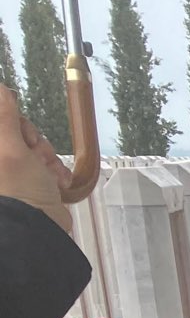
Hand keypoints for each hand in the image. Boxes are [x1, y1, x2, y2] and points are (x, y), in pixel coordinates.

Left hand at [0, 86, 71, 233]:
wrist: (38, 229)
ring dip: (48, 158)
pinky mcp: (30, 184)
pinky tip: (56, 181)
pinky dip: (54, 172)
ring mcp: (13, 173)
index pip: (2, 119)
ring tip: (49, 173)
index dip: (15, 121)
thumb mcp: (10, 146)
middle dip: (34, 141)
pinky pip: (45, 167)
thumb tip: (1, 88)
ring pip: (34, 149)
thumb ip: (4, 114)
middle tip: (36, 153)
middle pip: (17, 132)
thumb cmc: (19, 189)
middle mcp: (1, 159)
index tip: (24, 132)